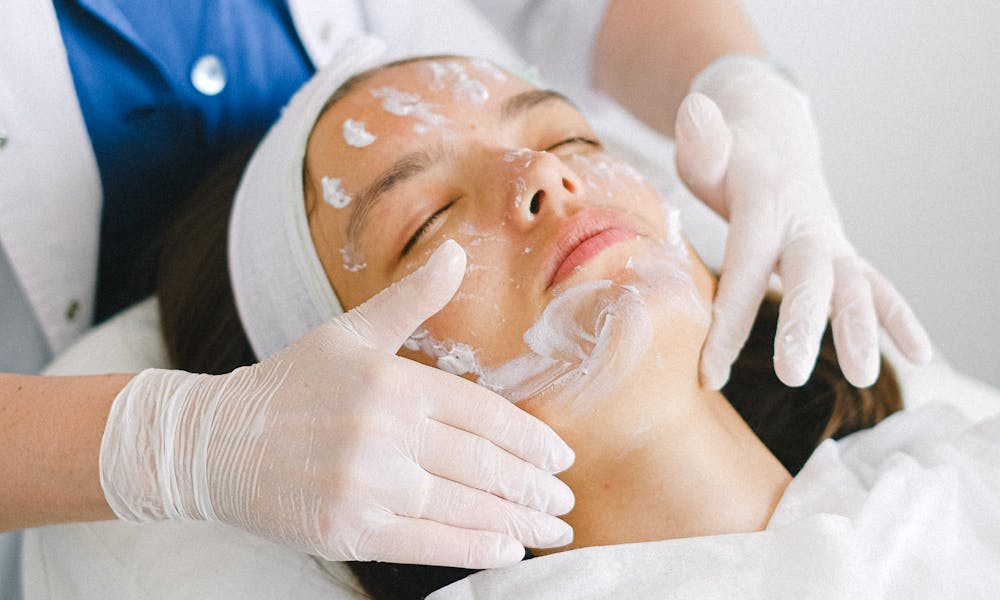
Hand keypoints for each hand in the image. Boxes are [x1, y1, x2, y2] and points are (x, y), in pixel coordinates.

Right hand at [100, 240, 574, 567]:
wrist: (214, 443)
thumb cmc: (290, 385)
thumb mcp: (349, 332)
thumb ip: (410, 299)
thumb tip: (457, 251)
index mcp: (393, 384)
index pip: (483, 415)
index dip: (530, 439)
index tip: (562, 457)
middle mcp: (384, 435)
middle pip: (481, 464)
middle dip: (533, 486)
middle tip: (566, 501)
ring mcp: (365, 486)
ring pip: (461, 506)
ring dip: (517, 520)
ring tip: (552, 529)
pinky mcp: (347, 529)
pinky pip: (426, 543)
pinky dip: (472, 546)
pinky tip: (507, 547)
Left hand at [674, 56, 931, 388]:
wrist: (773, 137)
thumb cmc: (727, 156)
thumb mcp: (706, 145)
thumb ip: (702, 139)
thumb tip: (694, 110)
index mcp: (764, 204)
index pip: (743, 268)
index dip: (726, 322)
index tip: (709, 373)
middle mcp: (805, 224)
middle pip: (808, 276)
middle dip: (803, 324)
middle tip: (791, 374)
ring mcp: (830, 240)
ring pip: (853, 285)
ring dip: (861, 329)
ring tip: (864, 377)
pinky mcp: (843, 254)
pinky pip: (876, 287)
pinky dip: (899, 318)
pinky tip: (920, 355)